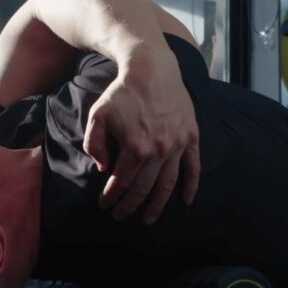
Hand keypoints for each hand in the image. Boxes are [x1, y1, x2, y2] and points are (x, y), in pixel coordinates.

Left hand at [83, 49, 200, 223]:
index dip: (111, 197)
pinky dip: (190, 186)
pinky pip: (193, 168)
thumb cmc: (122, 92)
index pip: (121, 181)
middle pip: (143, 188)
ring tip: (148, 219)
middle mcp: (159, 150)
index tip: (104, 206)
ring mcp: (178, 145)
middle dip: (130, 206)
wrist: (153, 69)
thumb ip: (94, 144)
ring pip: (168, 184)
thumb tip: (104, 168)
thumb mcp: (97, 115)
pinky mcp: (191, 137)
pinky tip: (186, 201)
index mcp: (135, 147)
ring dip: (158, 205)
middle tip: (121, 217)